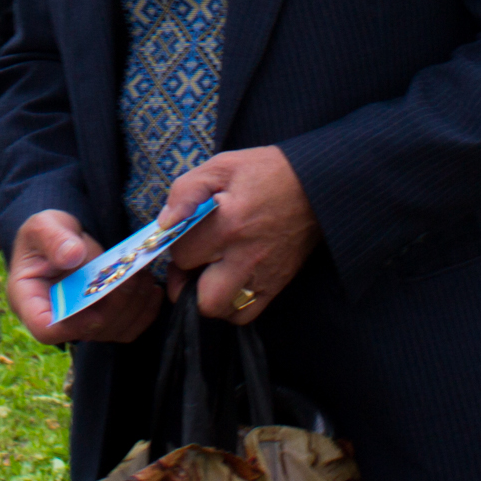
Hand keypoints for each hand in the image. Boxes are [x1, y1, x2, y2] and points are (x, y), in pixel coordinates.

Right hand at [8, 209, 164, 344]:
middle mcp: (55, 320)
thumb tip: (72, 255)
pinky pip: (127, 329)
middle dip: (114, 302)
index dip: (73, 321)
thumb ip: (54, 238)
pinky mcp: (104, 322)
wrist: (65, 237)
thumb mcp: (44, 225)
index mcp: (29, 300)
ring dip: (133, 304)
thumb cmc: (47, 232)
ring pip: (112, 331)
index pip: (46, 327)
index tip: (94, 295)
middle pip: (88, 330)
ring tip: (142, 274)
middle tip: (131, 272)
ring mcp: (81, 325)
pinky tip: (151, 288)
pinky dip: (144, 312)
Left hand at [163, 147, 320, 325]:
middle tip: (190, 264)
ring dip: (207, 296)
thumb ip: (186, 191)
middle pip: (201, 299)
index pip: (183, 255)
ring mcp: (264, 276)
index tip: (183, 234)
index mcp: (228, 225)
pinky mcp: (277, 285)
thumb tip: (164, 223)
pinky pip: (246, 315)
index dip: (176, 245)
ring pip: (222, 312)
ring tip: (209, 272)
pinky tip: (229, 281)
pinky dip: (232, 305)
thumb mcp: (221, 166)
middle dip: (186, 284)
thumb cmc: (265, 172)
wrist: (316, 185)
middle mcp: (245, 257)